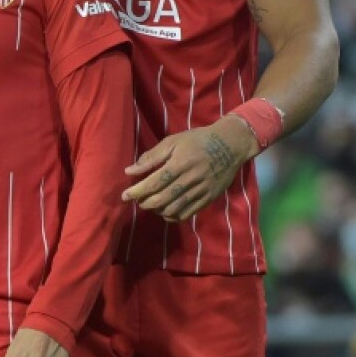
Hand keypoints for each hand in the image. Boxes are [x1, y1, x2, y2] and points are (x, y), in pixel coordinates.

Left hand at [122, 117, 257, 220]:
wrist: (230, 144)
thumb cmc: (197, 140)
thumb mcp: (172, 142)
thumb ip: (151, 157)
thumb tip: (129, 171)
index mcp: (180, 163)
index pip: (155, 182)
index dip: (137, 191)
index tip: (124, 196)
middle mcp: (191, 179)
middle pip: (163, 198)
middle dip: (145, 202)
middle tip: (137, 200)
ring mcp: (202, 190)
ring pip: (175, 208)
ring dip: (158, 210)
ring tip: (150, 204)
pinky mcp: (210, 198)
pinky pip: (189, 213)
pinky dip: (173, 216)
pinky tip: (165, 211)